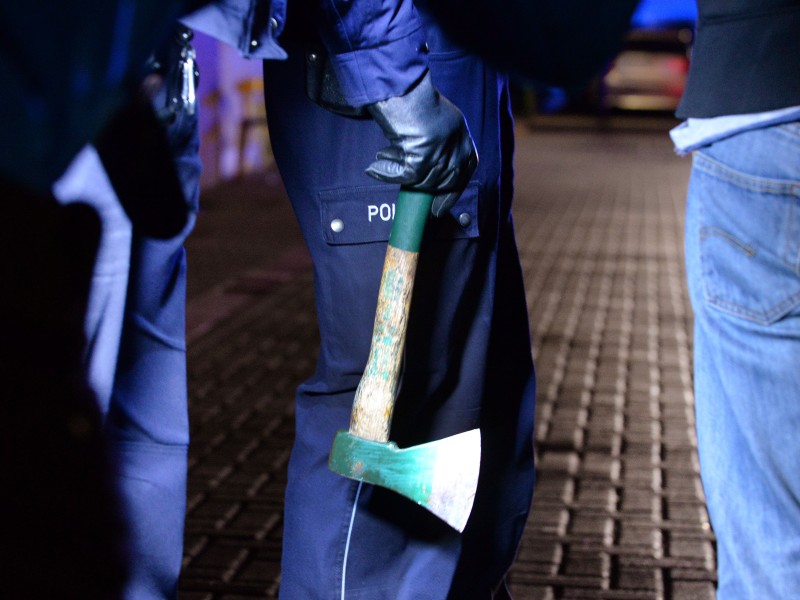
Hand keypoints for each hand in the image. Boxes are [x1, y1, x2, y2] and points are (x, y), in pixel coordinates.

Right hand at [365, 71, 477, 216]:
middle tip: (404, 185)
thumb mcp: (440, 122)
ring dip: (398, 171)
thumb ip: (442, 144)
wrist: (406, 90)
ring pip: (421, 181)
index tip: (437, 209)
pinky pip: (403, 176)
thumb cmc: (417, 100)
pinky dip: (387, 172)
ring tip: (383, 157)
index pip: (463, 175)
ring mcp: (441, 156)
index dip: (450, 194)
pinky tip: (375, 166)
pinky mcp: (423, 160)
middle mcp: (456, 150)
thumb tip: (429, 167)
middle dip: (421, 186)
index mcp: (463, 139)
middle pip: (441, 181)